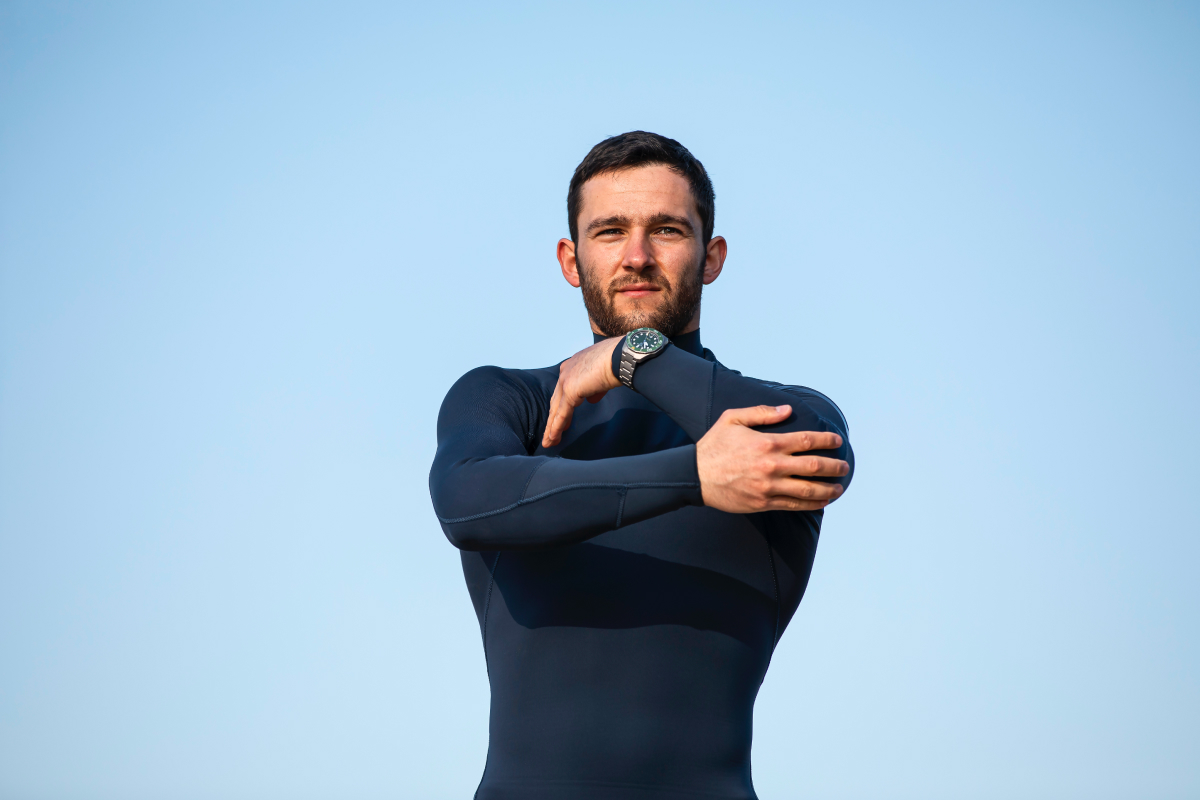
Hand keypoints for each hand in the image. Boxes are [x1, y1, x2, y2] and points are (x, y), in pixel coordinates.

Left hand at [541, 336, 623, 447]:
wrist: (620, 357)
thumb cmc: (616, 363)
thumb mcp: (602, 378)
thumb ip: (594, 389)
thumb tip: (591, 399)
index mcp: (572, 366)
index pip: (563, 390)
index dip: (561, 405)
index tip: (562, 419)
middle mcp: (565, 371)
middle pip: (556, 401)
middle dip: (553, 419)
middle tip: (550, 435)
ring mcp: (566, 381)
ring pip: (556, 410)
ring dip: (552, 428)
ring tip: (549, 442)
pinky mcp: (570, 391)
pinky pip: (561, 414)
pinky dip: (556, 428)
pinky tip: (553, 438)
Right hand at [696, 405, 847, 512]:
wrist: (694, 476)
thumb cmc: (714, 445)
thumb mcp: (733, 419)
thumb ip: (762, 413)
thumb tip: (787, 410)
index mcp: (768, 443)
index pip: (807, 441)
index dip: (826, 440)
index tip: (838, 441)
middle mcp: (772, 466)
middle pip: (814, 467)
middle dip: (835, 467)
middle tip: (845, 466)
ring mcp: (769, 487)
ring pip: (808, 490)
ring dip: (828, 489)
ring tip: (839, 487)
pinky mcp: (764, 503)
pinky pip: (794, 505)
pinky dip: (811, 504)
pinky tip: (822, 501)